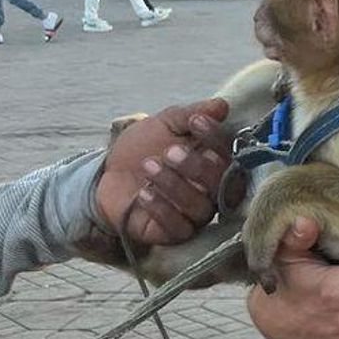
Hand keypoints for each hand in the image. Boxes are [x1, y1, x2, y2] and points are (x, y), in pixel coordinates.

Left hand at [100, 98, 231, 244]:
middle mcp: (213, 191)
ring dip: (174, 186)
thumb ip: (190, 114)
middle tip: (169, 151)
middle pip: (221, 185)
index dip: (215, 137)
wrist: (108, 173)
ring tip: (148, 166)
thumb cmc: (144, 146)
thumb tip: (221, 105)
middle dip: (196, 167)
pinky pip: (178, 228)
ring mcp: (195, 214)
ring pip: (200, 207)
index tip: (195, 121)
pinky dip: (161, 209)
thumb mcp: (164, 124)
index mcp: (216, 162)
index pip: (230, 153)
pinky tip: (142, 193)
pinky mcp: (174, 234)